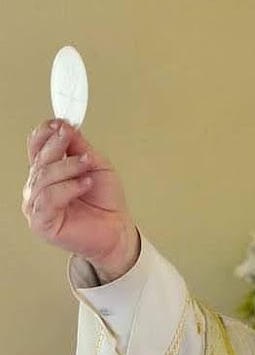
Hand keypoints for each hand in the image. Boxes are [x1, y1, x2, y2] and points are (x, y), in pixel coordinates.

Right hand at [22, 119, 139, 282]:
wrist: (118, 230)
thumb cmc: (106, 203)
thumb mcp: (96, 165)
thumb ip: (79, 146)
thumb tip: (64, 125)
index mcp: (48, 172)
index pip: (36, 146)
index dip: (45, 133)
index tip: (61, 124)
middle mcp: (38, 187)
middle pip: (39, 159)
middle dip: (60, 148)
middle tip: (79, 147)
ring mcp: (37, 205)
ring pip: (43, 178)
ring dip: (68, 168)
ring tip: (87, 169)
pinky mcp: (41, 223)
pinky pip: (47, 199)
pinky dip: (67, 188)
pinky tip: (84, 184)